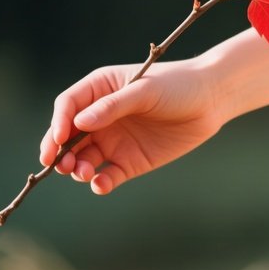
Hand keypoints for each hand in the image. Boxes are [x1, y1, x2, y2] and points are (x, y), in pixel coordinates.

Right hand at [39, 59, 225, 194]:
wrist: (211, 101)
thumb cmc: (177, 86)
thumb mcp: (145, 91)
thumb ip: (113, 106)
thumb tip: (79, 123)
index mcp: (100, 90)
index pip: (68, 106)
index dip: (58, 123)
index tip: (57, 140)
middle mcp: (101, 116)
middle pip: (68, 136)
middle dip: (58, 151)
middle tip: (59, 164)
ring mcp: (114, 140)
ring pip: (83, 158)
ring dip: (76, 168)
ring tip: (83, 172)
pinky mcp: (129, 162)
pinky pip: (107, 176)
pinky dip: (100, 183)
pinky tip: (101, 183)